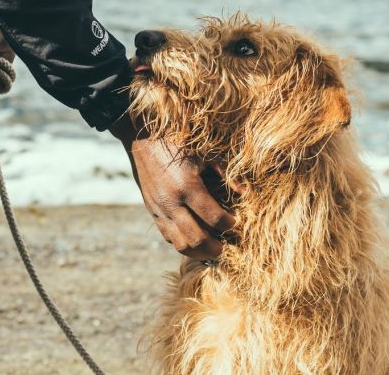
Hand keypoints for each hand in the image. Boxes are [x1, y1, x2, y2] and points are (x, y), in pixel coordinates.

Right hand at [111, 119, 234, 259]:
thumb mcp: (206, 153)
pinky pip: (167, 236)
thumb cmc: (178, 141)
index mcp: (187, 186)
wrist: (142, 137)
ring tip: (211, 249)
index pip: (214, 218)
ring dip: (197, 251)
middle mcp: (171, 202)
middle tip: (227, 247)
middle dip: (215, 247)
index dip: (229, 224)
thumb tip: (246, 193)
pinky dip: (182, 242)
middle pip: (196, 239)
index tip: (236, 222)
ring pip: (179, 244)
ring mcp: (159, 209)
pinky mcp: (151, 211)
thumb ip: (227, 174)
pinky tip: (194, 239)